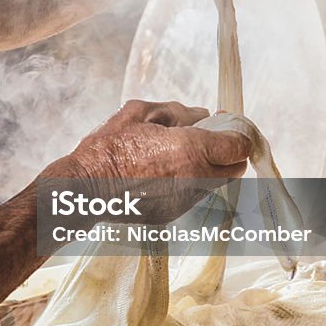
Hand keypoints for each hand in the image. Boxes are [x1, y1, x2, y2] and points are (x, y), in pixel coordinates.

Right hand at [45, 99, 249, 224]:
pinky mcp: (175, 213)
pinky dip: (191, 181)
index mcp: (190, 149)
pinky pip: (195, 194)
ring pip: (217, 182)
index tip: (228, 124)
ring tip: (182, 152)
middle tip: (212, 137)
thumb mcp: (141, 112)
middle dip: (229, 152)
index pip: (239, 146)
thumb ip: (178, 112)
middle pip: (236, 168)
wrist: (86, 186)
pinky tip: (165, 171)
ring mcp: (186, 200)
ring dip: (210, 166)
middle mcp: (195, 178)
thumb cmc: (110, 146)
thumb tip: (201, 115)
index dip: (238, 132)